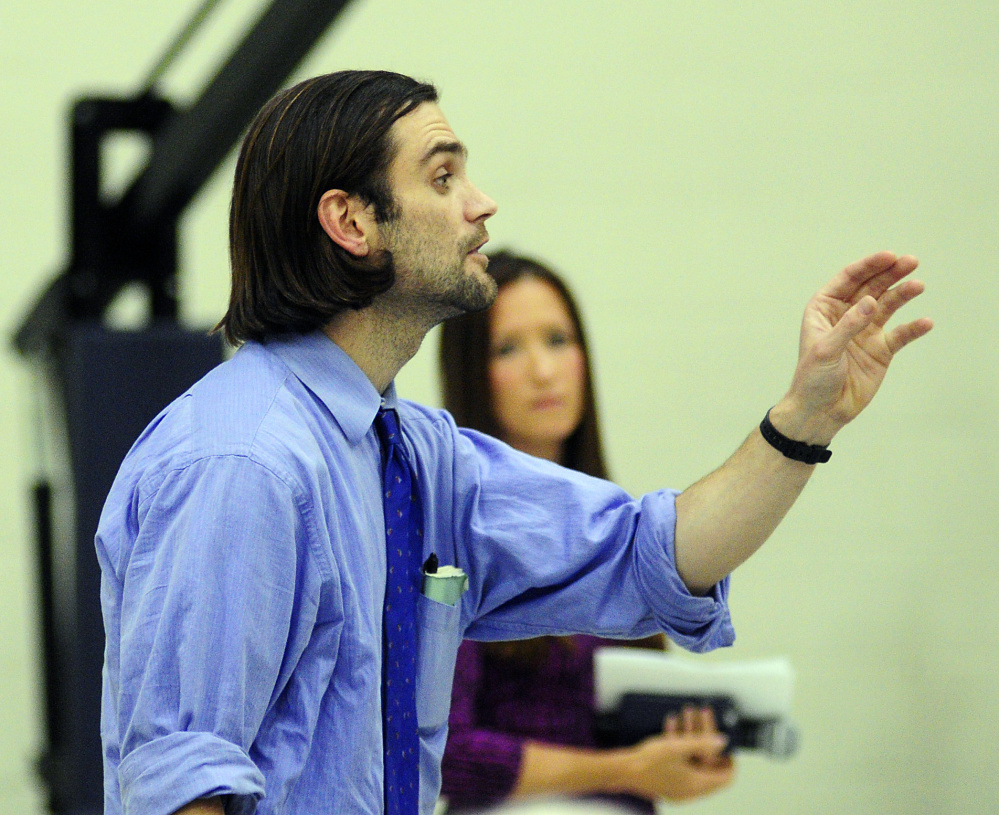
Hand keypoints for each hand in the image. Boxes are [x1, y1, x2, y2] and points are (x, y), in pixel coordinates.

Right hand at [617, 706, 734, 801]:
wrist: (624, 770)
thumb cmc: (649, 761)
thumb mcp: (678, 747)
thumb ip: (703, 743)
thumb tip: (723, 741)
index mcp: (697, 784)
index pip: (726, 778)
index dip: (730, 760)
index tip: (727, 744)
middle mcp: (691, 789)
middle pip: (710, 767)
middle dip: (707, 741)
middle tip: (705, 725)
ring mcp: (679, 787)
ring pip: (694, 762)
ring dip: (692, 739)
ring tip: (686, 717)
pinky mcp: (668, 782)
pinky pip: (681, 764)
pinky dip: (681, 747)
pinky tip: (672, 726)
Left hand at [776, 251, 932, 444]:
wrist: (822, 410)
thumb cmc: (813, 379)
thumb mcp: (825, 350)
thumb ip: (848, 326)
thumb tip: (870, 302)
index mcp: (824, 309)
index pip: (848, 280)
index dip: (868, 266)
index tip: (889, 256)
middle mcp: (846, 315)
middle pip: (872, 287)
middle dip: (890, 273)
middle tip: (911, 261)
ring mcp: (865, 331)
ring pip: (888, 305)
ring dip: (903, 294)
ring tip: (918, 285)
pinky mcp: (881, 349)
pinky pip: (900, 334)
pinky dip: (913, 328)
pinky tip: (924, 323)